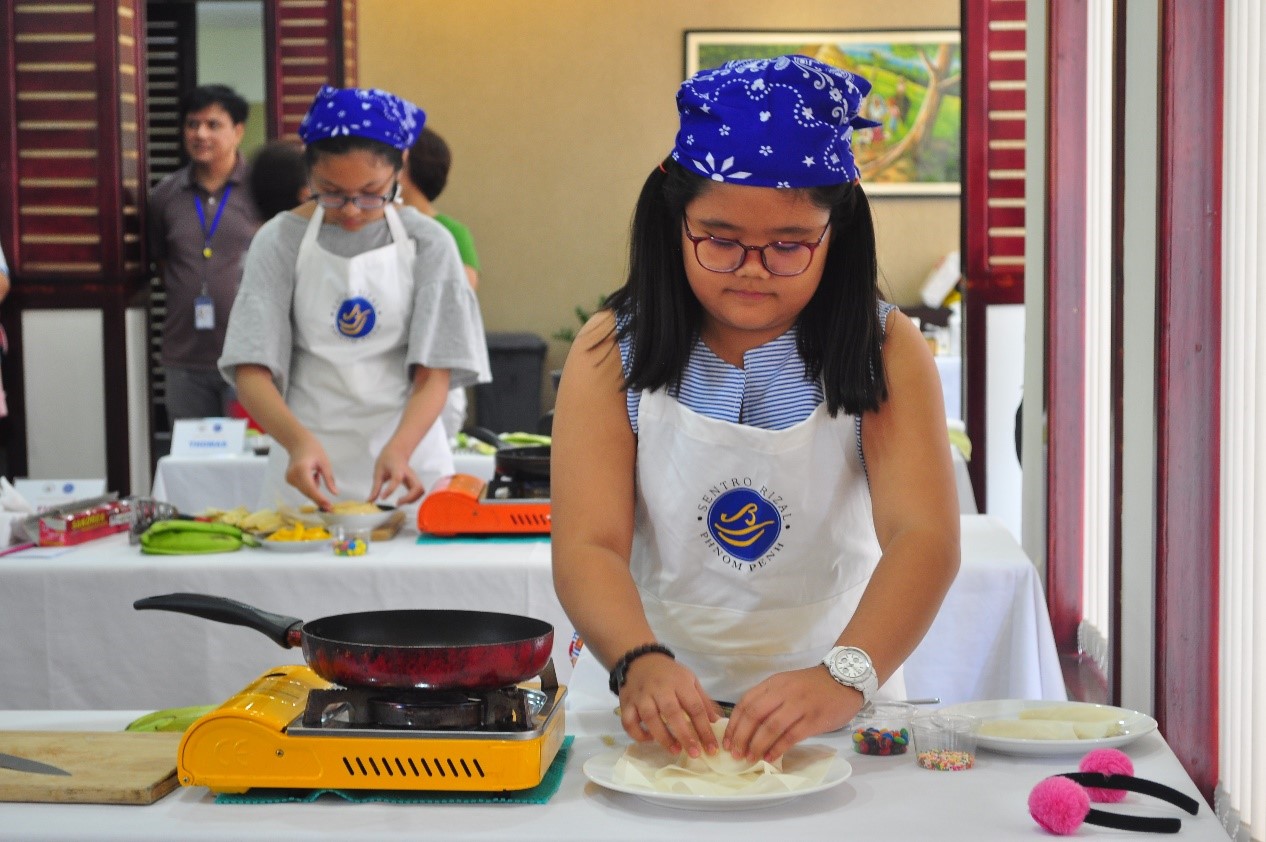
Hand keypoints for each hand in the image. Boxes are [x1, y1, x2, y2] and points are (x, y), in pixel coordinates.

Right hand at [284, 434, 337, 509]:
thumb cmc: (313, 449)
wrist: (298, 443)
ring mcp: (289, 478)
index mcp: (301, 469)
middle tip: (330, 508)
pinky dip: (310, 486)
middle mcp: (292, 475)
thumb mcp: (325, 463)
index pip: (311, 488)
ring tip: (316, 473)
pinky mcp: (289, 480)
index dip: (320, 499)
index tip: (329, 506)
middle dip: (319, 500)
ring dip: (315, 489)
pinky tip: (312, 474)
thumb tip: (335, 493)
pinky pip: (303, 488)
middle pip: (307, 492)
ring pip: (305, 492)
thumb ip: (329, 479)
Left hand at [368, 442, 424, 504]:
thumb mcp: (378, 472)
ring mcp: (414, 478)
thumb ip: (375, 488)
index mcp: (398, 469)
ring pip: (420, 490)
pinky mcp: (415, 481)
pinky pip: (419, 492)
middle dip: (409, 498)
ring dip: (412, 499)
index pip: (396, 479)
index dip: (390, 490)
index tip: (383, 497)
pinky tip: (404, 500)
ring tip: (400, 502)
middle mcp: (409, 474)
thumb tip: (370, 501)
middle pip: (417, 487)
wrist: (397, 451)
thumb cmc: (387, 460)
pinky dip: (413, 499)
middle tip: (397, 502)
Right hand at [617, 654, 719, 757]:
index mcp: (679, 682)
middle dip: (684, 735)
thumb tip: (717, 723)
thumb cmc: (669, 674)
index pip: (695, 707)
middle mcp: (660, 688)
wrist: (640, 660)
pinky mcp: (626, 703)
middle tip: (694, 753)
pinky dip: (637, 734)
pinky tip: (649, 739)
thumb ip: (703, 701)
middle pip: (672, 712)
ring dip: (662, 736)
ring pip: (649, 717)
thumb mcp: (690, 680)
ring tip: (675, 750)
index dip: (704, 729)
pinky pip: (628, 721)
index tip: (712, 748)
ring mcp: (641, 696)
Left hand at [724, 666, 862, 762]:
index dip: (734, 724)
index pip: (746, 703)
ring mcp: (799, 705)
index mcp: (774, 683)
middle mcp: (784, 692)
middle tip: (736, 754)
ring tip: (750, 758)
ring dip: (757, 745)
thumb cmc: (813, 686)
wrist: (844, 679)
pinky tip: (770, 757)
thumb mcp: (786, 685)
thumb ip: (769, 700)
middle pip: (754, 714)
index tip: (728, 741)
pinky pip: (791, 735)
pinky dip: (778, 748)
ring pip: (771, 726)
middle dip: (742, 736)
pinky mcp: (814, 718)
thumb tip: (747, 728)